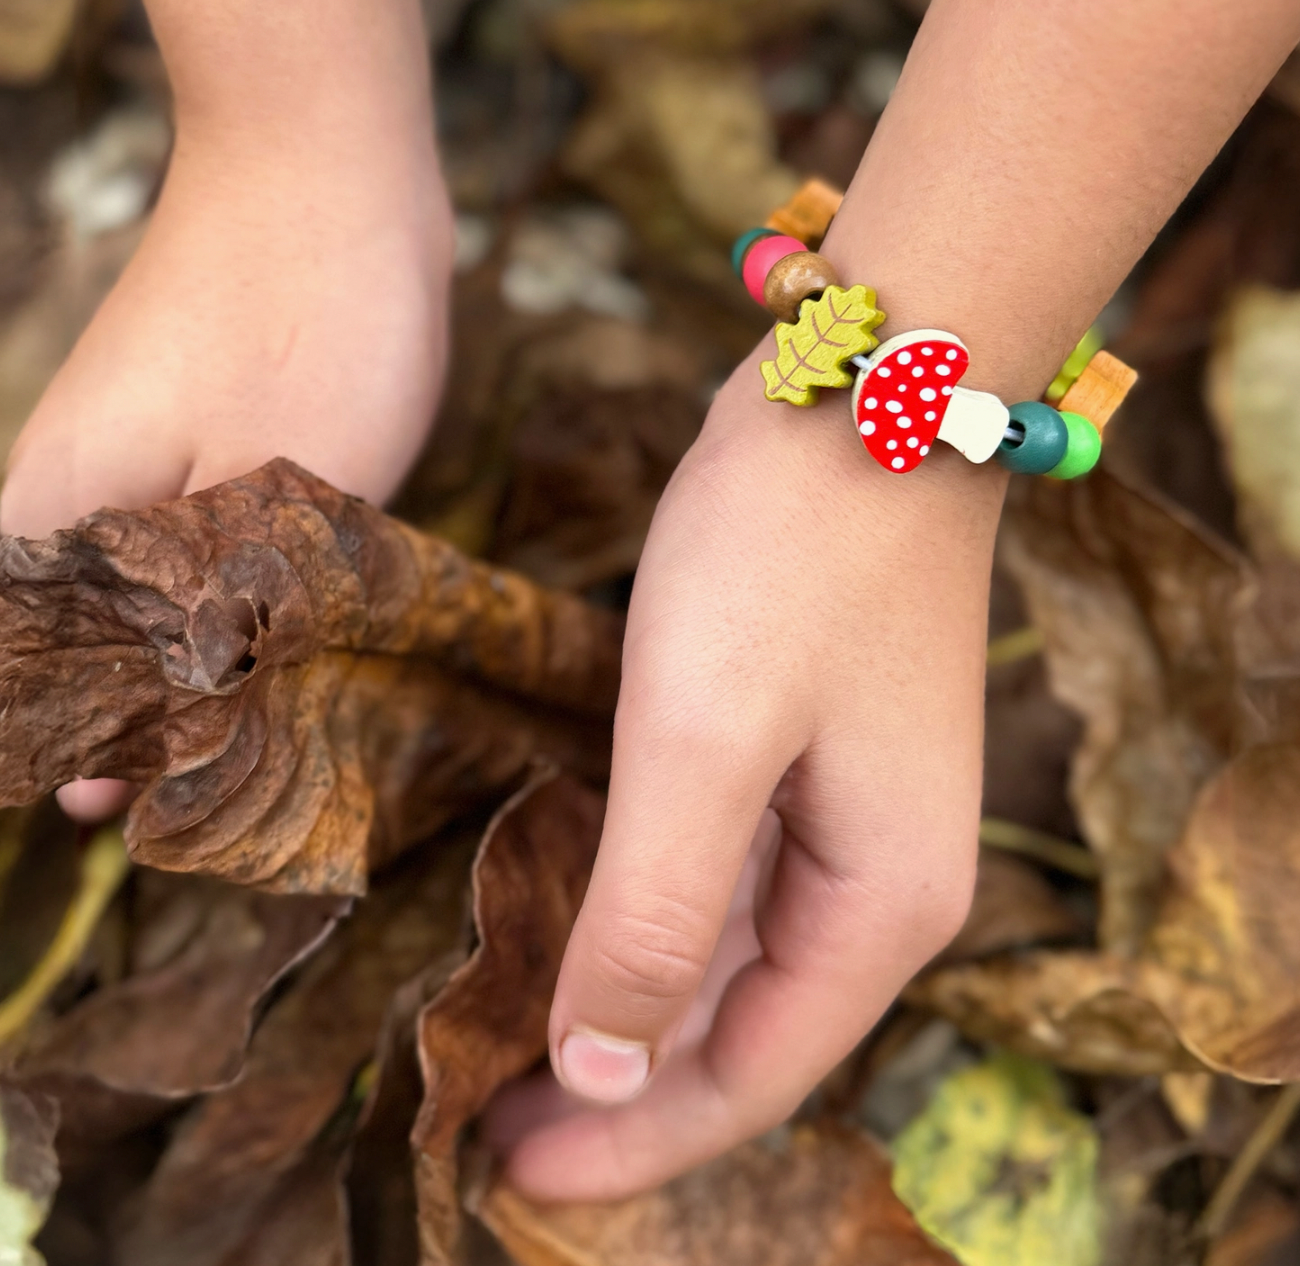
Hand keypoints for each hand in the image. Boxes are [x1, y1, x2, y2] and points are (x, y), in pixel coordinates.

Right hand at [0, 114, 452, 820]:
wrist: (333, 174)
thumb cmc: (304, 324)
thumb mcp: (273, 504)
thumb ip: (198, 634)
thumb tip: (113, 766)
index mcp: (55, 519)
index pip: (18, 684)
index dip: (70, 759)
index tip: (132, 810)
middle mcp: (71, 495)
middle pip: (81, 653)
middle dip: (144, 723)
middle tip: (223, 777)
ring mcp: (130, 461)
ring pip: (141, 603)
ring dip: (198, 664)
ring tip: (264, 725)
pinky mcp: (191, 439)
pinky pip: (193, 551)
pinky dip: (235, 599)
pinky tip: (287, 632)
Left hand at [491, 348, 1004, 1198]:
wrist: (866, 393)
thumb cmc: (793, 555)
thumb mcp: (705, 740)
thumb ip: (660, 912)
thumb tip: (604, 1064)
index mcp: (883, 906)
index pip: (749, 1074)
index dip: (631, 1136)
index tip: (507, 1171)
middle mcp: (882, 884)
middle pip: (745, 1030)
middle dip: (623, 1085)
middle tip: (491, 1119)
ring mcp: (851, 820)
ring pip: (732, 961)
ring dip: (633, 1006)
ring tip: (519, 1046)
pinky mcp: (809, 761)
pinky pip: (729, 882)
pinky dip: (654, 921)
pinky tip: (584, 928)